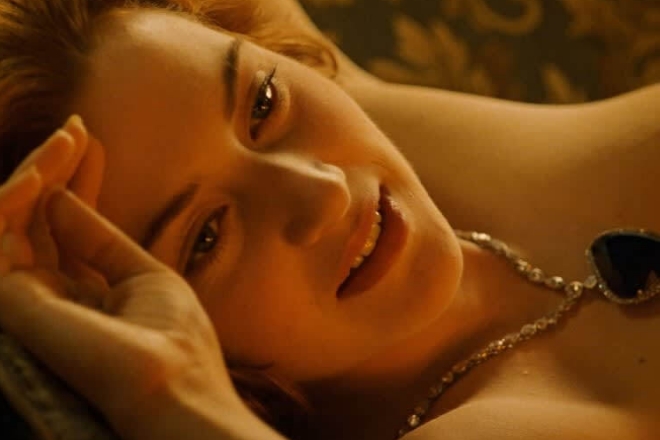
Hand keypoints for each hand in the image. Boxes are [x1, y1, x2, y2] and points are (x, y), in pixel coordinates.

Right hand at [0, 123, 282, 439]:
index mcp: (92, 292)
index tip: (89, 141)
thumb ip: (98, 242)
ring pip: (17, 227)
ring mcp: (32, 305)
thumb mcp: (144, 281)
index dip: (77, 183)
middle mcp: (57, 298)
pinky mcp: (11, 308)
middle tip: (75, 129)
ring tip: (66, 139)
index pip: (72, 229)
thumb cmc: (172, 350)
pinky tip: (39, 175)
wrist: (172, 403)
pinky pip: (2, 240)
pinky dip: (14, 204)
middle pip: (46, 223)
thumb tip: (59, 201)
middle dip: (57, 172)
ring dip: (38, 177)